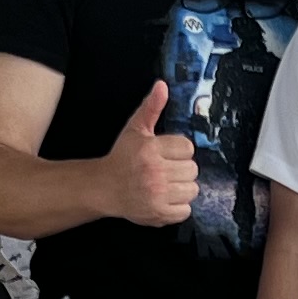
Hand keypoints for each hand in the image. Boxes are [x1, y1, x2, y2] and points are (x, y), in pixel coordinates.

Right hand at [98, 80, 200, 227]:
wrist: (104, 187)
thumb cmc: (123, 157)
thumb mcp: (135, 129)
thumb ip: (151, 107)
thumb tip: (162, 85)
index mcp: (151, 149)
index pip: (188, 148)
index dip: (179, 151)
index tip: (166, 154)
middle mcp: (155, 172)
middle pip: (192, 169)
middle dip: (181, 169)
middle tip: (165, 170)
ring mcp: (157, 195)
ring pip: (192, 190)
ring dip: (182, 188)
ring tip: (166, 185)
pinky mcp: (159, 213)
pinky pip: (185, 210)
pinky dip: (178, 207)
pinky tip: (164, 199)